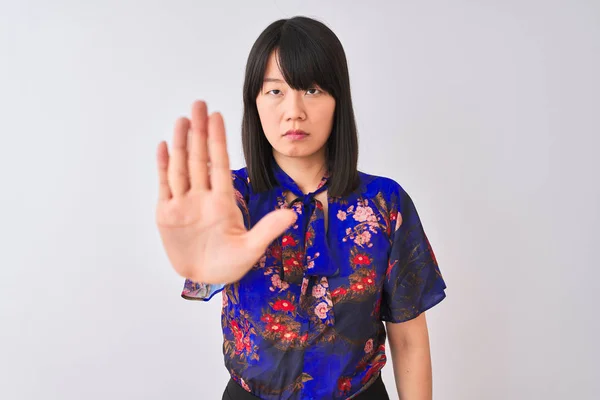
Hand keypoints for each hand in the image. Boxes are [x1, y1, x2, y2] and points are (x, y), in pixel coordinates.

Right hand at [155, 100, 296, 283]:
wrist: (206, 278)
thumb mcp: (251, 248)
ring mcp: (184, 203)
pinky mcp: (167, 213)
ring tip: (183, 120)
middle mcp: (202, 197)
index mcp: (223, 202)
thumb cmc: (230, 264)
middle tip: (199, 104)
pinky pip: (164, 185)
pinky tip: (163, 146)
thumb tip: (292, 214)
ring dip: (181, 144)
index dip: (218, 140)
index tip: (218, 116)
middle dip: (199, 132)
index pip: (219, 164)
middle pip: (199, 158)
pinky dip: (163, 166)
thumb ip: (268, 229)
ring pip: (181, 167)